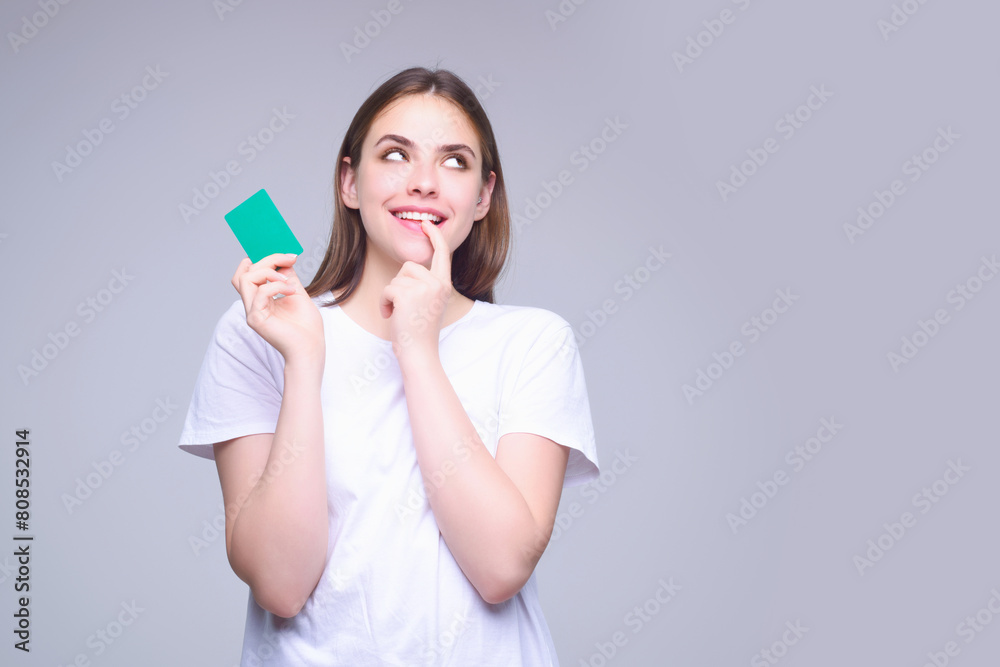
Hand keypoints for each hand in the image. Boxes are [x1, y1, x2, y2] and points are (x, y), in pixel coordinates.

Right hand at [231, 253, 324, 363]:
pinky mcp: (256, 319)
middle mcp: (253, 304)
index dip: (263, 259)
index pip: (248, 273)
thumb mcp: (298, 294)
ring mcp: (252, 312)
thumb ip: (288, 278)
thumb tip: (283, 261)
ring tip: (289, 279)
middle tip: (289, 259)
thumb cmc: (306, 327)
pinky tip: (293, 291)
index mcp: (261, 299)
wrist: (311, 348)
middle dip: (268, 260)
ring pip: (245, 279)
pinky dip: (277, 286)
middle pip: (246, 272)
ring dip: (269, 271)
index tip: (286, 255)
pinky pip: (259, 293)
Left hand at [379, 219, 451, 362]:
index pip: (442, 253)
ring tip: (398, 313)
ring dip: (391, 295)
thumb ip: (427, 284)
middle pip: (410, 265)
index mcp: (444, 285)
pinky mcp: (407, 294)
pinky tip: (391, 316)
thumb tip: (412, 268)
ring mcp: (423, 288)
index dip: (435, 236)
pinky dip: (385, 303)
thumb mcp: (431, 303)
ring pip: (397, 278)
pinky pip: (388, 289)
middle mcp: (437, 284)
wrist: (419, 353)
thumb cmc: (420, 332)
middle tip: (404, 306)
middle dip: (400, 283)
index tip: (427, 224)